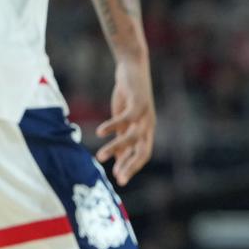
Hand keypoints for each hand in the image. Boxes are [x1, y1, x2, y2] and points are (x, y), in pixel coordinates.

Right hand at [96, 58, 155, 185]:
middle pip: (143, 150)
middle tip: (118, 179)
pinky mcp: (138, 102)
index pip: (143, 154)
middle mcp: (148, 124)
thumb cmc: (128, 96)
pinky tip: (99, 132)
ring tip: (100, 156)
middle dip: (131, 165)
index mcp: (146, 130)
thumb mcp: (124, 121)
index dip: (132, 166)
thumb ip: (122, 138)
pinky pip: (126, 118)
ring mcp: (145, 114)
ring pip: (132, 137)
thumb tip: (118, 160)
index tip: (119, 180)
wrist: (133, 68)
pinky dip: (113, 126)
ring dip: (116, 148)